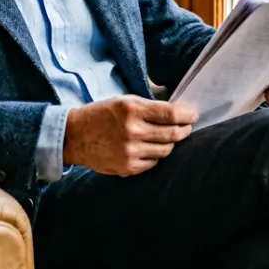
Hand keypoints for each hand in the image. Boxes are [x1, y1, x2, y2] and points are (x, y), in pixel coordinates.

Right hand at [62, 95, 197, 175]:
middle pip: (172, 134)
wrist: (75, 136)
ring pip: (166, 150)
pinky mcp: (128, 167)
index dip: (187, 115)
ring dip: (171, 143)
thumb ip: (149, 106)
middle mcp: (132, 131)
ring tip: (169, 137)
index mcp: (132, 110)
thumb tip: (177, 110)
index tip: (193, 115)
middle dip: (184, 129)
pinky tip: (151, 148)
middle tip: (187, 126)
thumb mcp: (124, 100)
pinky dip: (156, 155)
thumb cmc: (102, 115)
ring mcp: (130, 152)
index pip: (170, 114)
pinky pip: (153, 163)